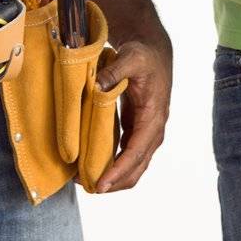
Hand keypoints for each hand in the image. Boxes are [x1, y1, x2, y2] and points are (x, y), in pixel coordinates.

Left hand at [93, 32, 171, 193]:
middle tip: (88, 187)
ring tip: (87, 181)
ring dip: (114, 177)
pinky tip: (94, 166)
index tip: (102, 184)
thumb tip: (97, 87)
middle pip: (137, 167)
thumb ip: (114, 72)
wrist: (154, 52)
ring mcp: (147, 133)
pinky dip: (114, 165)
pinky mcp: (138, 131)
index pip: (137, 152)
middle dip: (115, 181)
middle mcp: (153, 130)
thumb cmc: (143, 56)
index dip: (119, 170)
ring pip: (134, 166)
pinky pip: (128, 156)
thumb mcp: (130, 58)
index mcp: (153, 116)